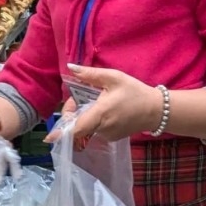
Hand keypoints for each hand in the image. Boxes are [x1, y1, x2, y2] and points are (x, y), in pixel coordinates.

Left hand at [44, 64, 161, 147]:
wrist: (156, 110)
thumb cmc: (134, 92)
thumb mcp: (113, 78)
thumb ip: (90, 74)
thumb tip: (70, 67)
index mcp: (100, 114)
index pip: (76, 128)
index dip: (61, 134)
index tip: (49, 138)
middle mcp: (102, 128)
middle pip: (76, 126)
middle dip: (70, 114)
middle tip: (75, 99)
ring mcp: (107, 135)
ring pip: (84, 128)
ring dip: (81, 116)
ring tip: (93, 102)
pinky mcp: (111, 138)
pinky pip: (94, 130)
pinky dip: (91, 121)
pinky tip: (101, 111)